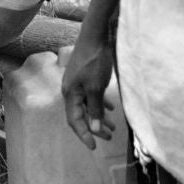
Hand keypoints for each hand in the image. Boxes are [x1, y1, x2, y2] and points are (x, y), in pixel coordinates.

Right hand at [60, 34, 115, 149]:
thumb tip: (94, 130)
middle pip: (81, 114)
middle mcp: (71, 90)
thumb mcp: (96, 88)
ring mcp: (77, 82)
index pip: (74, 121)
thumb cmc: (94, 62)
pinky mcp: (85, 76)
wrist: (95, 36)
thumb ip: (95, 109)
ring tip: (113, 127)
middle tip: (109, 137)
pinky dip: (100, 103)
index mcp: (70, 94)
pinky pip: (91, 95)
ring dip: (99, 116)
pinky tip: (111, 108)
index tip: (95, 147)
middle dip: (95, 128)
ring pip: (88, 105)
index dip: (84, 135)